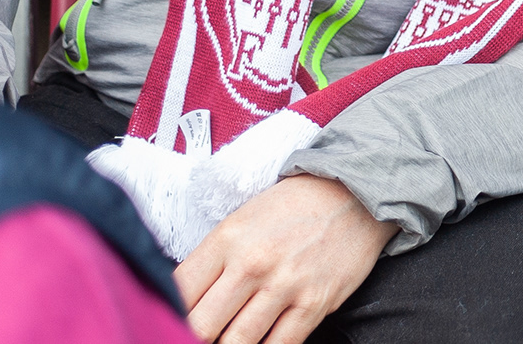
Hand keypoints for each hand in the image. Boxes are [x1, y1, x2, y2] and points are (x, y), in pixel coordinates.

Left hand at [176, 173, 395, 343]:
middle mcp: (252, 263)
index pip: (177, 292)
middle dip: (194, 339)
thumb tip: (186, 306)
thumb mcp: (242, 221)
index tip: (169, 327)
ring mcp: (285, 285)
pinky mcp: (315, 302)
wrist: (354, 193)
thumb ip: (212, 262)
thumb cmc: (293, 208)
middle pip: (201, 326)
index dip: (167, 317)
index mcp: (226, 239)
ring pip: (237, 343)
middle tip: (198, 338)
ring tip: (227, 341)